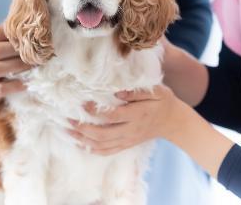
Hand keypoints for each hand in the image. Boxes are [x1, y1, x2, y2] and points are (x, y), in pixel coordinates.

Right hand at [0, 24, 31, 109]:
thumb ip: (4, 35)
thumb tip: (30, 23)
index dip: (13, 34)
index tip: (29, 35)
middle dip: (17, 50)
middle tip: (35, 50)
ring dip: (19, 65)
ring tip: (34, 64)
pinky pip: (1, 88)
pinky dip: (15, 85)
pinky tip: (26, 83)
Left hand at [68, 85, 182, 155]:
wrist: (173, 122)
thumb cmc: (162, 101)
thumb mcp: (156, 91)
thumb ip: (137, 91)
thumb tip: (117, 93)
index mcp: (137, 115)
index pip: (113, 116)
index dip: (96, 112)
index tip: (83, 103)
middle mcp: (131, 130)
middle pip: (103, 134)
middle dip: (83, 129)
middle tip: (68, 120)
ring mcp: (128, 140)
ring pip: (102, 145)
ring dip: (83, 140)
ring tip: (67, 131)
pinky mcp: (126, 145)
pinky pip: (107, 151)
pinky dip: (92, 149)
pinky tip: (80, 143)